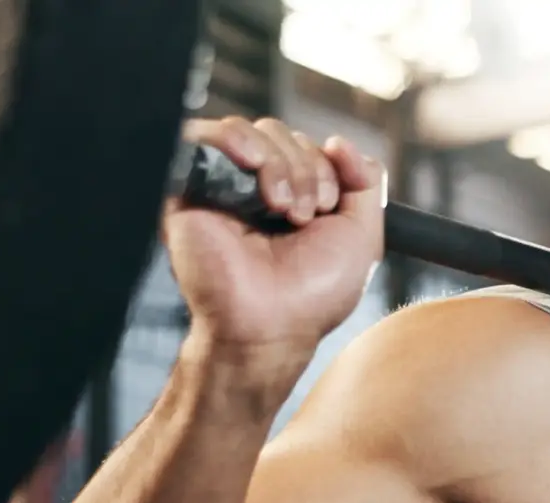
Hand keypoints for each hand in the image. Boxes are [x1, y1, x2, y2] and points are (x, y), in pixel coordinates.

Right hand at [163, 117, 387, 381]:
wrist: (270, 325)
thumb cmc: (313, 293)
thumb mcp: (361, 236)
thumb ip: (365, 183)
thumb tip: (340, 142)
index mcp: (289, 196)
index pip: (306, 146)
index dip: (325, 165)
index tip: (329, 205)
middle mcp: (251, 189)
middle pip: (279, 134)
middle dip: (306, 167)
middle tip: (305, 215)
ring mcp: (218, 187)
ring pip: (249, 131)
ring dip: (279, 162)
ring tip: (283, 208)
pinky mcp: (184, 189)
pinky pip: (202, 135)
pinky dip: (235, 139)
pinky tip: (253, 165)